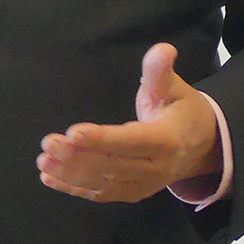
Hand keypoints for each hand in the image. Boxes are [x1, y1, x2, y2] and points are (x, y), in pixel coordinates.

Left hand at [38, 43, 220, 202]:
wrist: (200, 146)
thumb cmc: (181, 110)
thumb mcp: (175, 88)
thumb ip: (161, 72)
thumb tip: (163, 49)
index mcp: (168, 140)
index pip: (132, 141)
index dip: (103, 139)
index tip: (74, 131)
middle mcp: (157, 169)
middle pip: (113, 165)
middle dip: (78, 156)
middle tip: (48, 143)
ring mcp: (143, 186)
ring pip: (103, 183)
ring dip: (70, 173)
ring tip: (43, 160)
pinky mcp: (131, 194)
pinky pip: (100, 194)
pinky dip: (74, 187)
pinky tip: (49, 177)